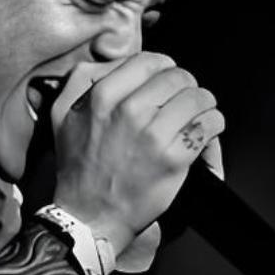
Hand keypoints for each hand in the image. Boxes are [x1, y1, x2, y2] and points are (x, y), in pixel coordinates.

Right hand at [48, 52, 225, 255]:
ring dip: (203, 105)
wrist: (89, 213)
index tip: (164, 80)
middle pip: (178, 77)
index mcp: (102, 96)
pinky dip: (212, 126)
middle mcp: (128, 111)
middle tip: (181, 99)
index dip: (162, 68)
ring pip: (199, 97)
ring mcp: (153, 135)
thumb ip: (80, 79)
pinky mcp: (174, 159)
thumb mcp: (62, 114)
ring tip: (196, 114)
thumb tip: (112, 61)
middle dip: (185, 86)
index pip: (149, 61)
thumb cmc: (78, 166)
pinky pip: (209, 125)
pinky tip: (203, 133)